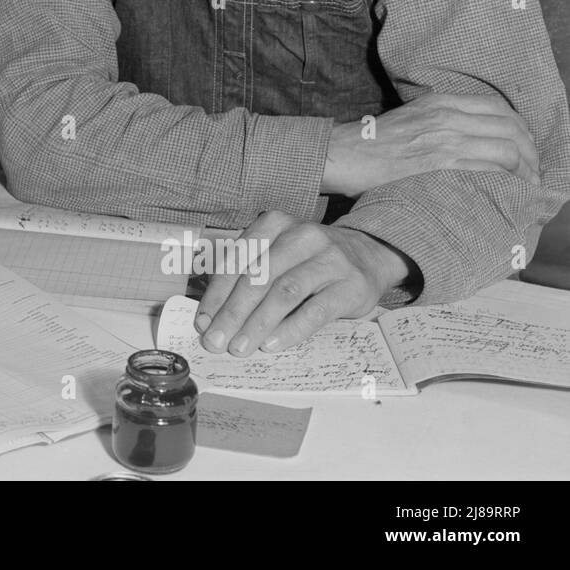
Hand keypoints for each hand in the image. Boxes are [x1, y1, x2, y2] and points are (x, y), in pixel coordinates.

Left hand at [194, 210, 410, 356]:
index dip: (217, 294)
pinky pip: (316, 310)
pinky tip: (271, 344)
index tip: (202, 322)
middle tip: (215, 341)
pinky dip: (290, 329)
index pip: (238, 260)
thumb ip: (248, 275)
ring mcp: (329, 259)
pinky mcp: (351, 285)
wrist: (369, 256)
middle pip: (258, 277)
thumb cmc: (309, 260)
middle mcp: (302, 235)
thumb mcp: (278, 254)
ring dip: (257, 324)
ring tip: (239, 347)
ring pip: (285, 292)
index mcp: (275, 224)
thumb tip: (212, 316)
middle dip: (232, 313)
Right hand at [323, 92, 539, 196]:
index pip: (499, 108)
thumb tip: (465, 139)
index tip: (524, 148)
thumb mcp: (408, 119)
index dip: (520, 128)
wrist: (340, 155)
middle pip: (510, 127)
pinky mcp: (439, 163)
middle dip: (531, 152)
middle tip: (533, 172)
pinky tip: (510, 193)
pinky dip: (508, 181)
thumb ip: (437, 122)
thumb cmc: (369, 144)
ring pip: (507, 148)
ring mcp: (444, 139)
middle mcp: (446, 116)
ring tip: (527, 187)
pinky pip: (490, 168)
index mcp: (439, 103)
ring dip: (526, 170)